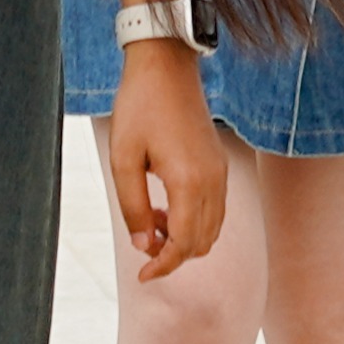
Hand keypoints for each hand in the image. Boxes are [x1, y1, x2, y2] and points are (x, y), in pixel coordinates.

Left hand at [105, 45, 231, 279]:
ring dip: (183, 238)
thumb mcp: (123, 159)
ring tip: (150, 220)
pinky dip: (192, 221)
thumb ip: (133, 207)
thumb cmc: (139, 108)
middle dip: (173, 254)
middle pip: (202, 243)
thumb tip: (143, 245)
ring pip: (211, 229)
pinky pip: (213, 210)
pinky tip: (164, 206)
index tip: (144, 276)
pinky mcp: (218, 165)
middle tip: (142, 242)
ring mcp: (220, 173)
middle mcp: (214, 182)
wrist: (165, 66)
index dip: (164, 266)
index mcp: (190, 182)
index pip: (184, 244)